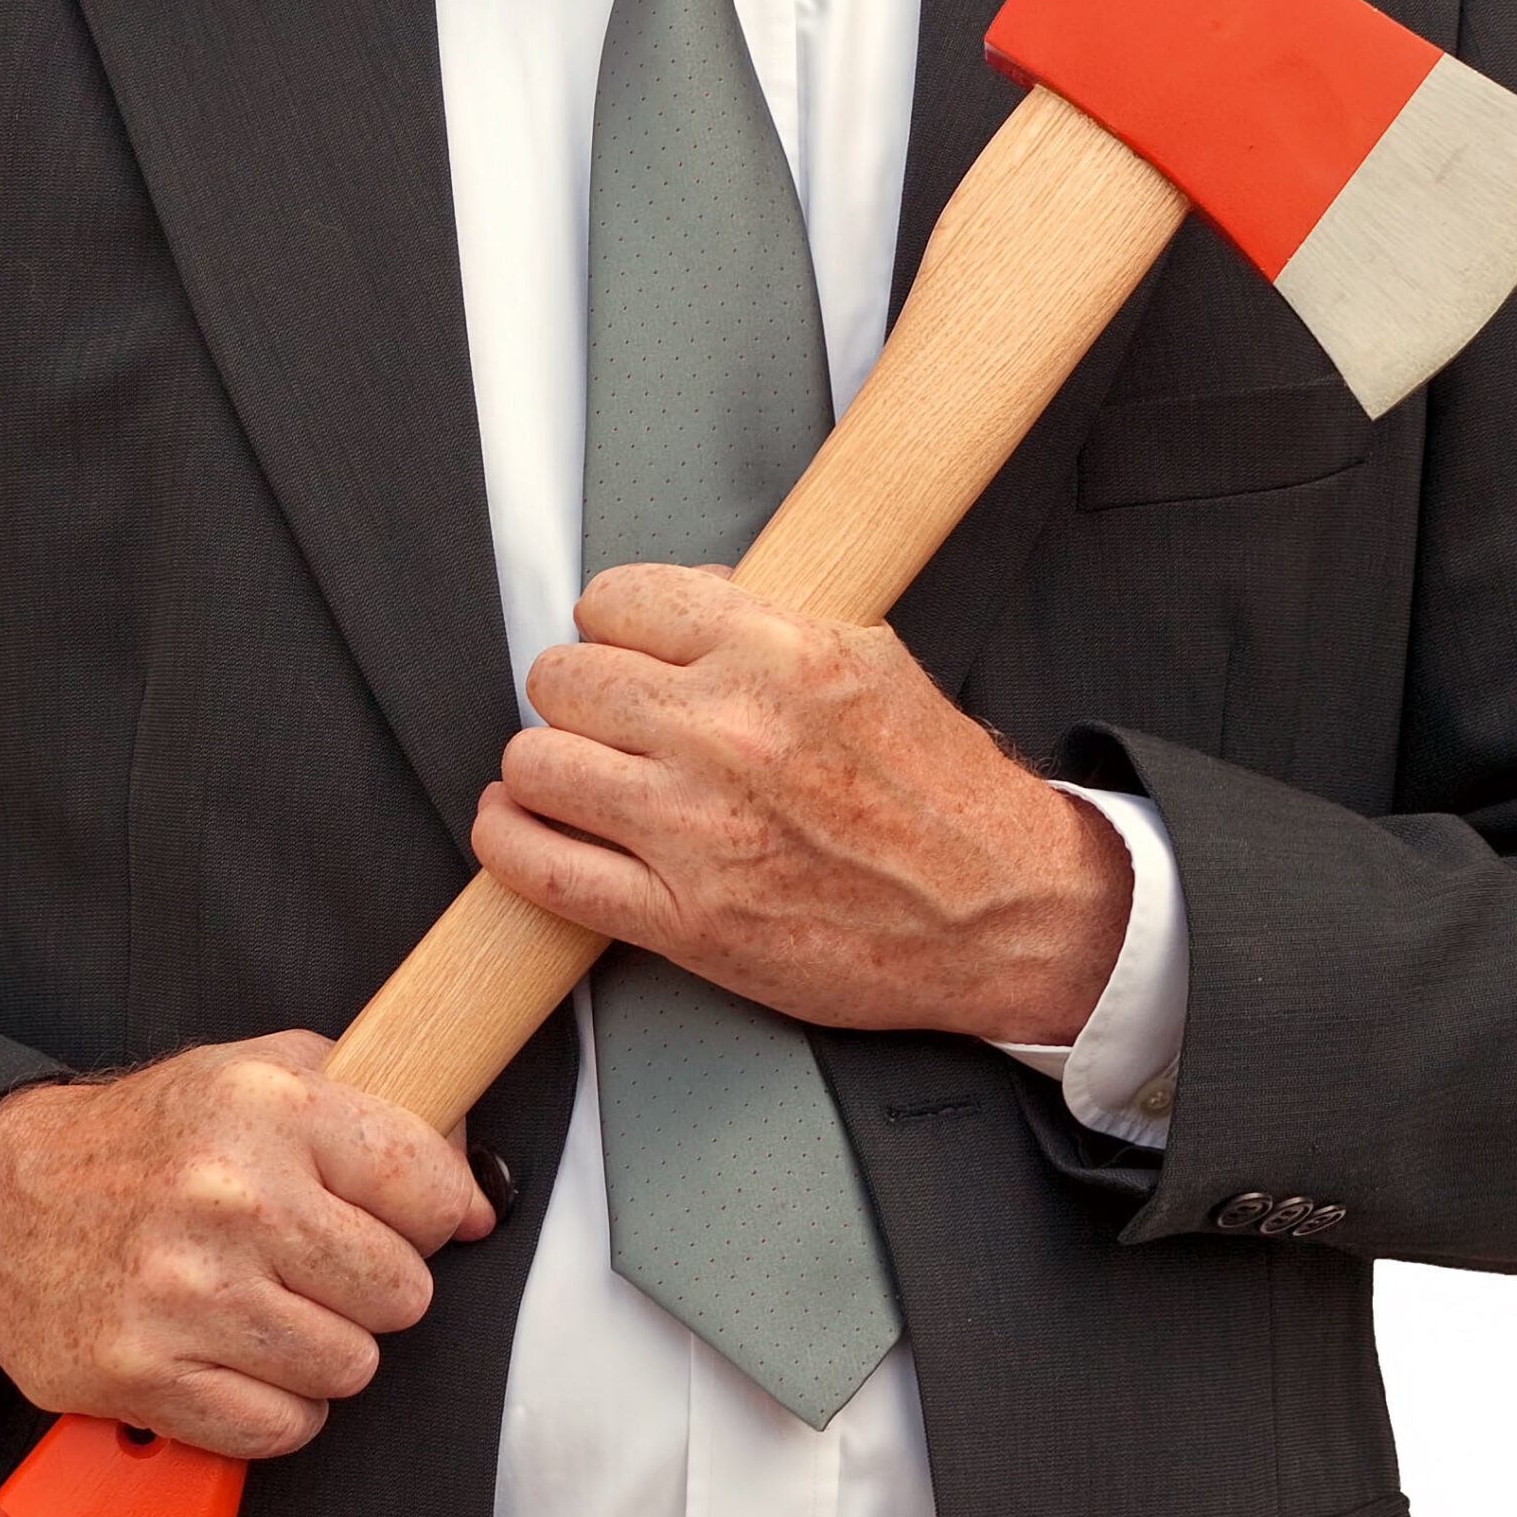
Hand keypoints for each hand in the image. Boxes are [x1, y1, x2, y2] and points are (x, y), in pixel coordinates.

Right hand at [0, 1030, 494, 1458]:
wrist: (1, 1197)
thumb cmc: (146, 1138)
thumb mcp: (258, 1071)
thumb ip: (377, 1099)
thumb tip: (475, 1179)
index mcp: (269, 1110)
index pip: (428, 1188)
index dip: (440, 1212)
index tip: (422, 1220)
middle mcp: (230, 1198)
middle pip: (401, 1292)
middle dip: (380, 1287)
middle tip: (331, 1267)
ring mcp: (184, 1292)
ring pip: (349, 1365)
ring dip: (328, 1348)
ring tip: (278, 1307)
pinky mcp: (145, 1373)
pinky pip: (280, 1426)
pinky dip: (276, 1405)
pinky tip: (243, 1355)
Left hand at [473, 563, 1130, 1043]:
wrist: (1002, 914)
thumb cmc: (945, 799)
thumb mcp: (869, 659)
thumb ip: (764, 620)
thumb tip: (675, 598)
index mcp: (778, 653)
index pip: (613, 601)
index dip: (610, 627)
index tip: (620, 651)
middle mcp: (730, 733)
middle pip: (561, 678)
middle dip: (577, 697)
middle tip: (606, 722)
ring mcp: (698, 828)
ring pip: (533, 762)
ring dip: (545, 770)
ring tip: (575, 778)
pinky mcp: (683, 918)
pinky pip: (539, 866)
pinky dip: (514, 843)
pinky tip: (526, 829)